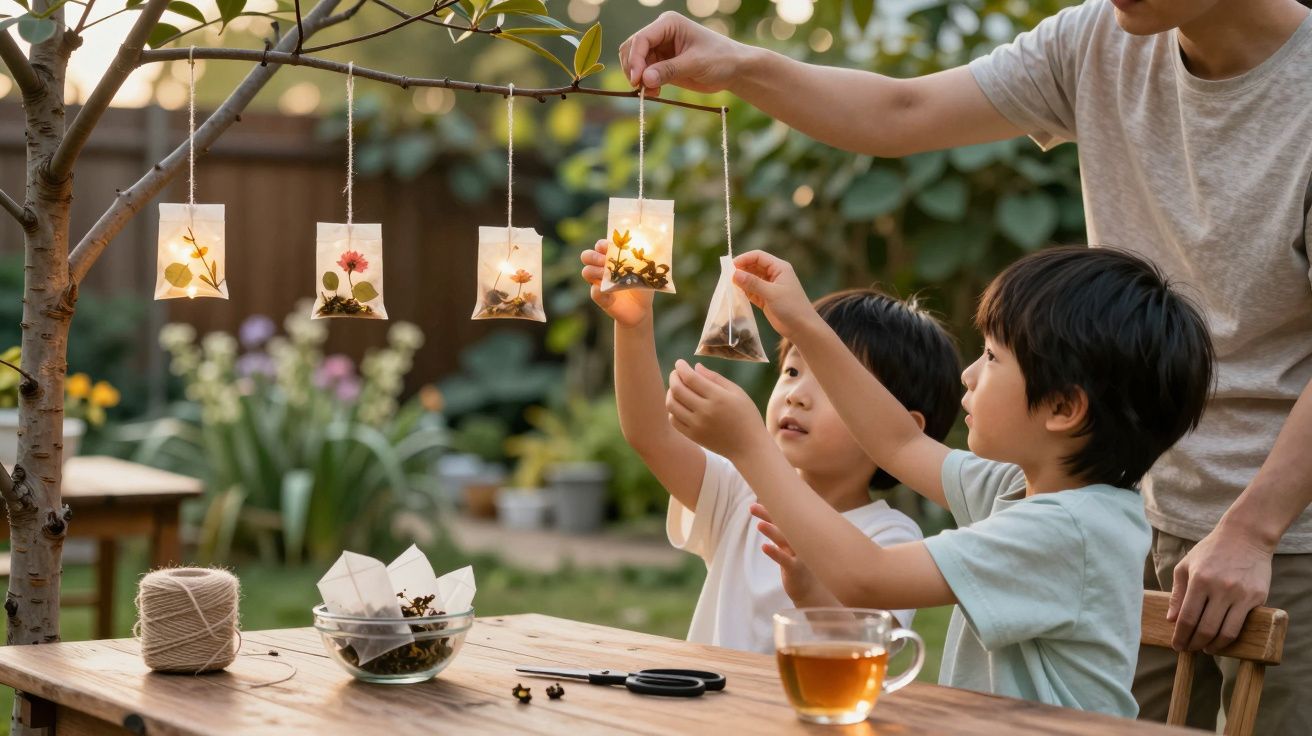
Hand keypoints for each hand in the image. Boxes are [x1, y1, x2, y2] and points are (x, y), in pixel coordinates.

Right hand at [581, 240, 652, 327]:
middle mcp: (601, 268)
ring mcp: (598, 283)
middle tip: (604, 261)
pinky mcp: (600, 298)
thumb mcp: (644, 270)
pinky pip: (594, 292)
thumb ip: (642, 260)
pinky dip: (599, 291)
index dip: (602, 244)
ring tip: (606, 274)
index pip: (600, 246)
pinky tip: (609, 292)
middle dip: (593, 256)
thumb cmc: (642, 285)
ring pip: (586, 272)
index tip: (610, 247)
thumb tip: (646, 248)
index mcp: (611, 258)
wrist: (642, 308)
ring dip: (594, 271)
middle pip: (586, 256)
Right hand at [618, 11, 749, 95]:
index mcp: (668, 24)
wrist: (733, 69)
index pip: (642, 39)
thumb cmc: (720, 59)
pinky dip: (644, 84)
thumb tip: (644, 79)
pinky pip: (644, 73)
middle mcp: (660, 33)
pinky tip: (654, 93)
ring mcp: (660, 48)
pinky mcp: (661, 64)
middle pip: (632, 48)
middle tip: (642, 88)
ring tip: (651, 92)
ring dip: (638, 78)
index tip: (637, 80)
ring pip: (635, 62)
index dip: (635, 59)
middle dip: (633, 68)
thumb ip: (669, 70)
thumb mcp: (695, 63)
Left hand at [666, 359, 767, 458]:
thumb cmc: (746, 416)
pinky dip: (673, 409)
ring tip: (676, 388)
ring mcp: (697, 426)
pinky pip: (674, 420)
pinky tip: (680, 404)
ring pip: (672, 405)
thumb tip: (695, 367)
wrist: (749, 447)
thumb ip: (715, 378)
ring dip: (670, 392)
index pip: (690, 378)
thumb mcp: (737, 392)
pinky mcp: (693, 436)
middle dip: (673, 377)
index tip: (680, 362)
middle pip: (677, 390)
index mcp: (718, 398)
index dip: (681, 367)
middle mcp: (705, 411)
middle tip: (676, 373)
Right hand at [731, 251, 818, 339]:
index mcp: (779, 268)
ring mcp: (769, 287)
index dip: (744, 259)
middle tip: (727, 277)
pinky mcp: (765, 298)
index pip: (758, 256)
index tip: (730, 266)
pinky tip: (735, 294)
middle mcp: (774, 275)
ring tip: (729, 285)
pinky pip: (751, 291)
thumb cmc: (792, 307)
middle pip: (753, 266)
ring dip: (741, 281)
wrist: (802, 328)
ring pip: (751, 279)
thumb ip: (753, 283)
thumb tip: (734, 274)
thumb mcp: (771, 293)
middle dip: (741, 270)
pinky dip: (743, 291)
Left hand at [752, 503, 838, 607]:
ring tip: (759, 524)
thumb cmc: (799, 567)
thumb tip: (768, 521)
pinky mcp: (796, 569)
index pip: (783, 519)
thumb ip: (782, 535)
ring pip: (784, 540)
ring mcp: (798, 555)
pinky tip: (764, 546)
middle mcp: (799, 542)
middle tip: (752, 507)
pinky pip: (785, 559)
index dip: (770, 510)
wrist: (812, 591)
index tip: (758, 500)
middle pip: (783, 525)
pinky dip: (775, 552)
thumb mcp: (790, 549)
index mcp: (796, 536)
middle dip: (768, 515)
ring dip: (771, 531)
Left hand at [1168, 523, 1273, 652]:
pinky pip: (1242, 625)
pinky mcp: (1257, 598)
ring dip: (1213, 646)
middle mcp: (1220, 588)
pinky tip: (1222, 640)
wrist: (1246, 536)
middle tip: (1189, 649)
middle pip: (1205, 629)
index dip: (1180, 636)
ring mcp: (1240, 594)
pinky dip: (1230, 638)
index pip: (1187, 617)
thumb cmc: (1211, 551)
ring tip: (1205, 649)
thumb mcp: (1186, 565)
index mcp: (1199, 580)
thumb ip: (1177, 593)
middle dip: (1194, 644)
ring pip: (1225, 632)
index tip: (1177, 646)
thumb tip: (1171, 620)